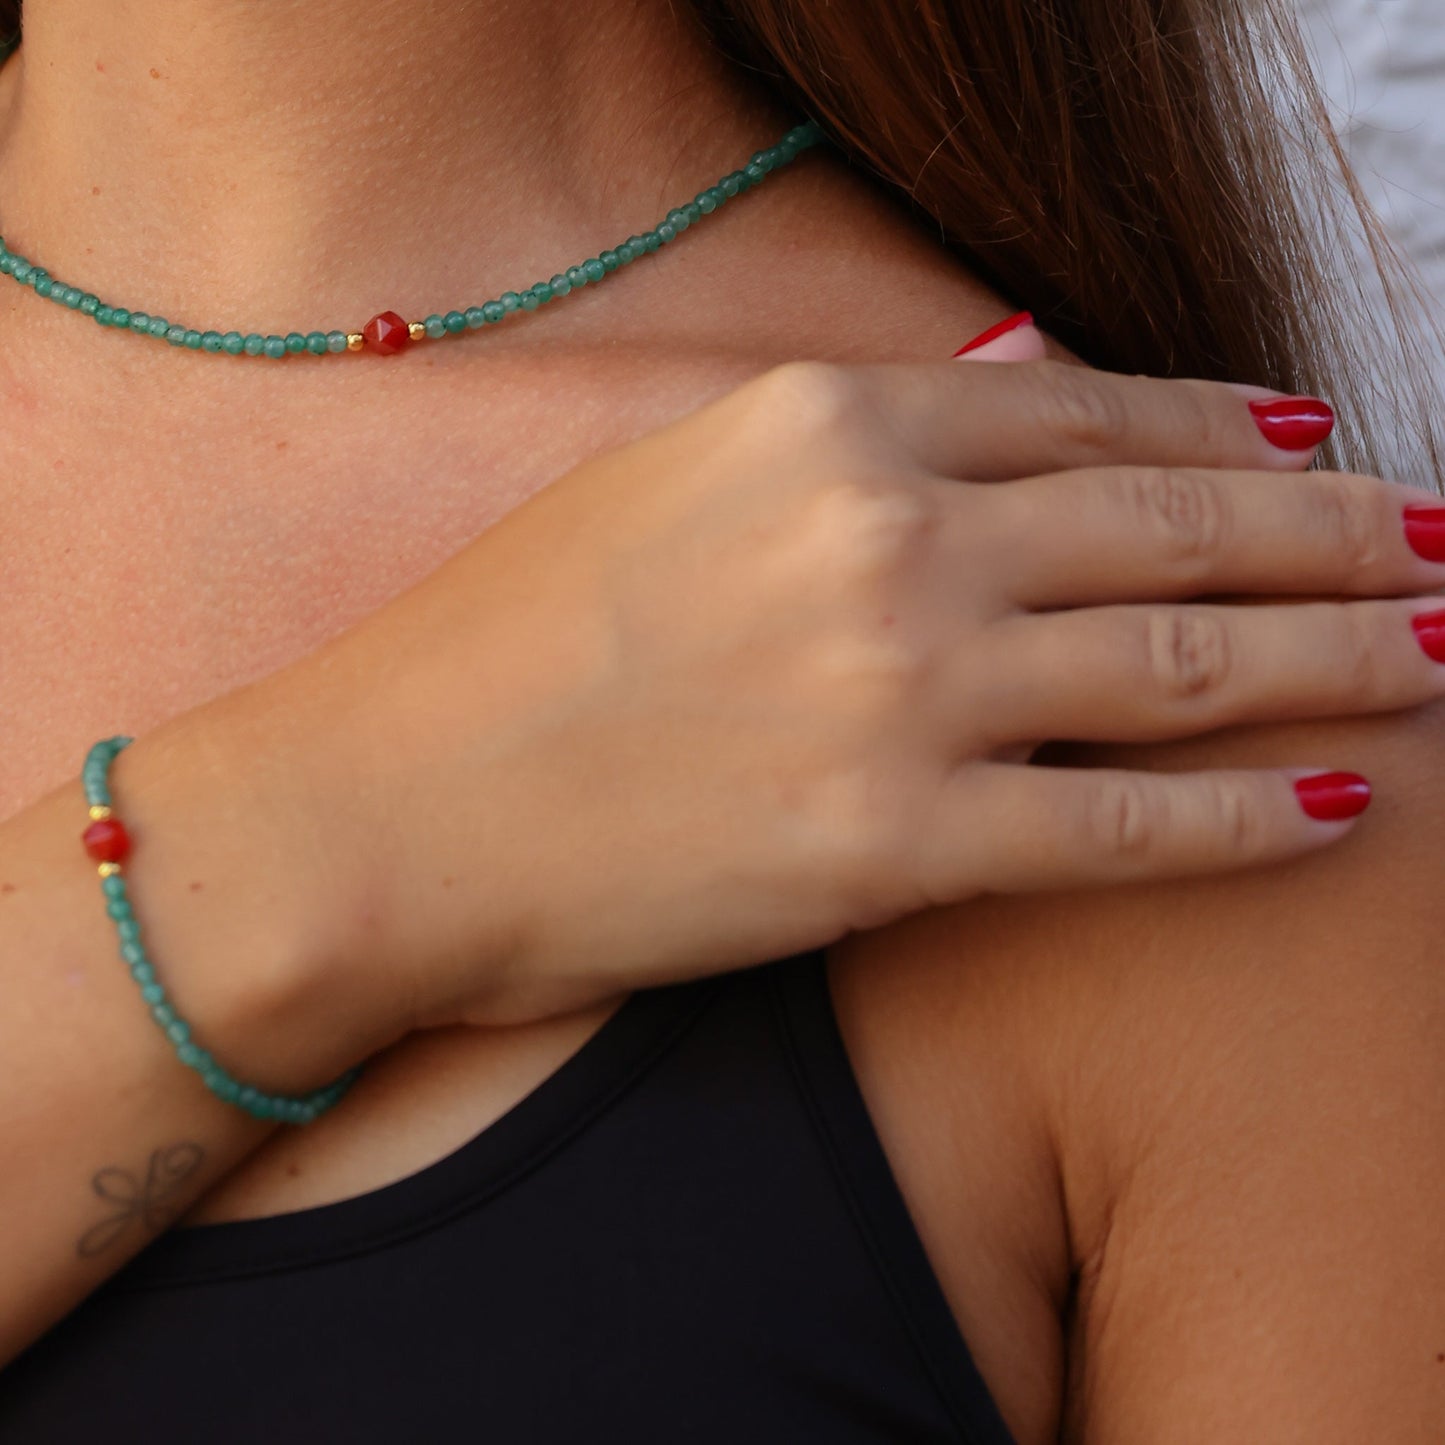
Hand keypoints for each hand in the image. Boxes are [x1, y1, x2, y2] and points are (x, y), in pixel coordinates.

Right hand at [247, 356, 1444, 1031]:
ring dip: (1337, 658)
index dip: (1225, 429)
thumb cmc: (501, 643)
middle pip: (1172, 524)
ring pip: (1183, 667)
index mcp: (822, 421)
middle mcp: (883, 535)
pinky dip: (1247, 817)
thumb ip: (839, 442)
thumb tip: (998, 398)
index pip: (1087, 407)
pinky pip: (1122, 826)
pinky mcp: (889, 844)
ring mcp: (896, 689)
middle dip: (1329, 533)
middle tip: (1434, 544)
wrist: (384, 807)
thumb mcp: (669, 478)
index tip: (1316, 447)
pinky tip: (1344, 809)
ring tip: (1436, 653)